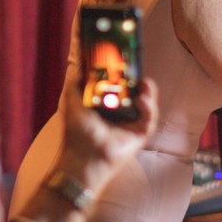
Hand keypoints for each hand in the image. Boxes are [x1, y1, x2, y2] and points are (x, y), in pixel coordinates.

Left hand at [54, 77, 158, 197]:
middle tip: (139, 73)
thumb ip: (75, 83)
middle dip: (140, 84)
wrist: (83, 157)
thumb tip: (76, 65)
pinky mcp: (139, 136)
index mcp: (105, 108)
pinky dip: (149, 109)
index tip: (127, 65)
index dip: (126, 77)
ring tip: (146, 83)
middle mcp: (120, 116)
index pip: (120, 89)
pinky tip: (142, 100)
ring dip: (149, 94)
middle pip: (137, 96)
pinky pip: (149, 121)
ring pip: (146, 107)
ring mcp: (131, 126)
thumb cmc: (76, 132)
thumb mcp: (72, 101)